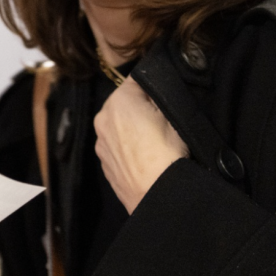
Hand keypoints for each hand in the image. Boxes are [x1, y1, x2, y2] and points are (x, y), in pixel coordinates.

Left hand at [94, 76, 188, 212]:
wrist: (155, 195)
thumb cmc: (168, 152)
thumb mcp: (174, 115)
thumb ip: (161, 96)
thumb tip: (155, 90)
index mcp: (119, 100)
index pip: (137, 81)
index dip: (154, 87)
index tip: (165, 99)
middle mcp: (102, 117)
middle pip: (124, 104)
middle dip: (140, 108)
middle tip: (162, 123)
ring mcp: (100, 142)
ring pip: (118, 126)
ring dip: (132, 128)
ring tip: (154, 144)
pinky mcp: (103, 162)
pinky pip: (116, 146)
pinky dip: (127, 147)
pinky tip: (143, 158)